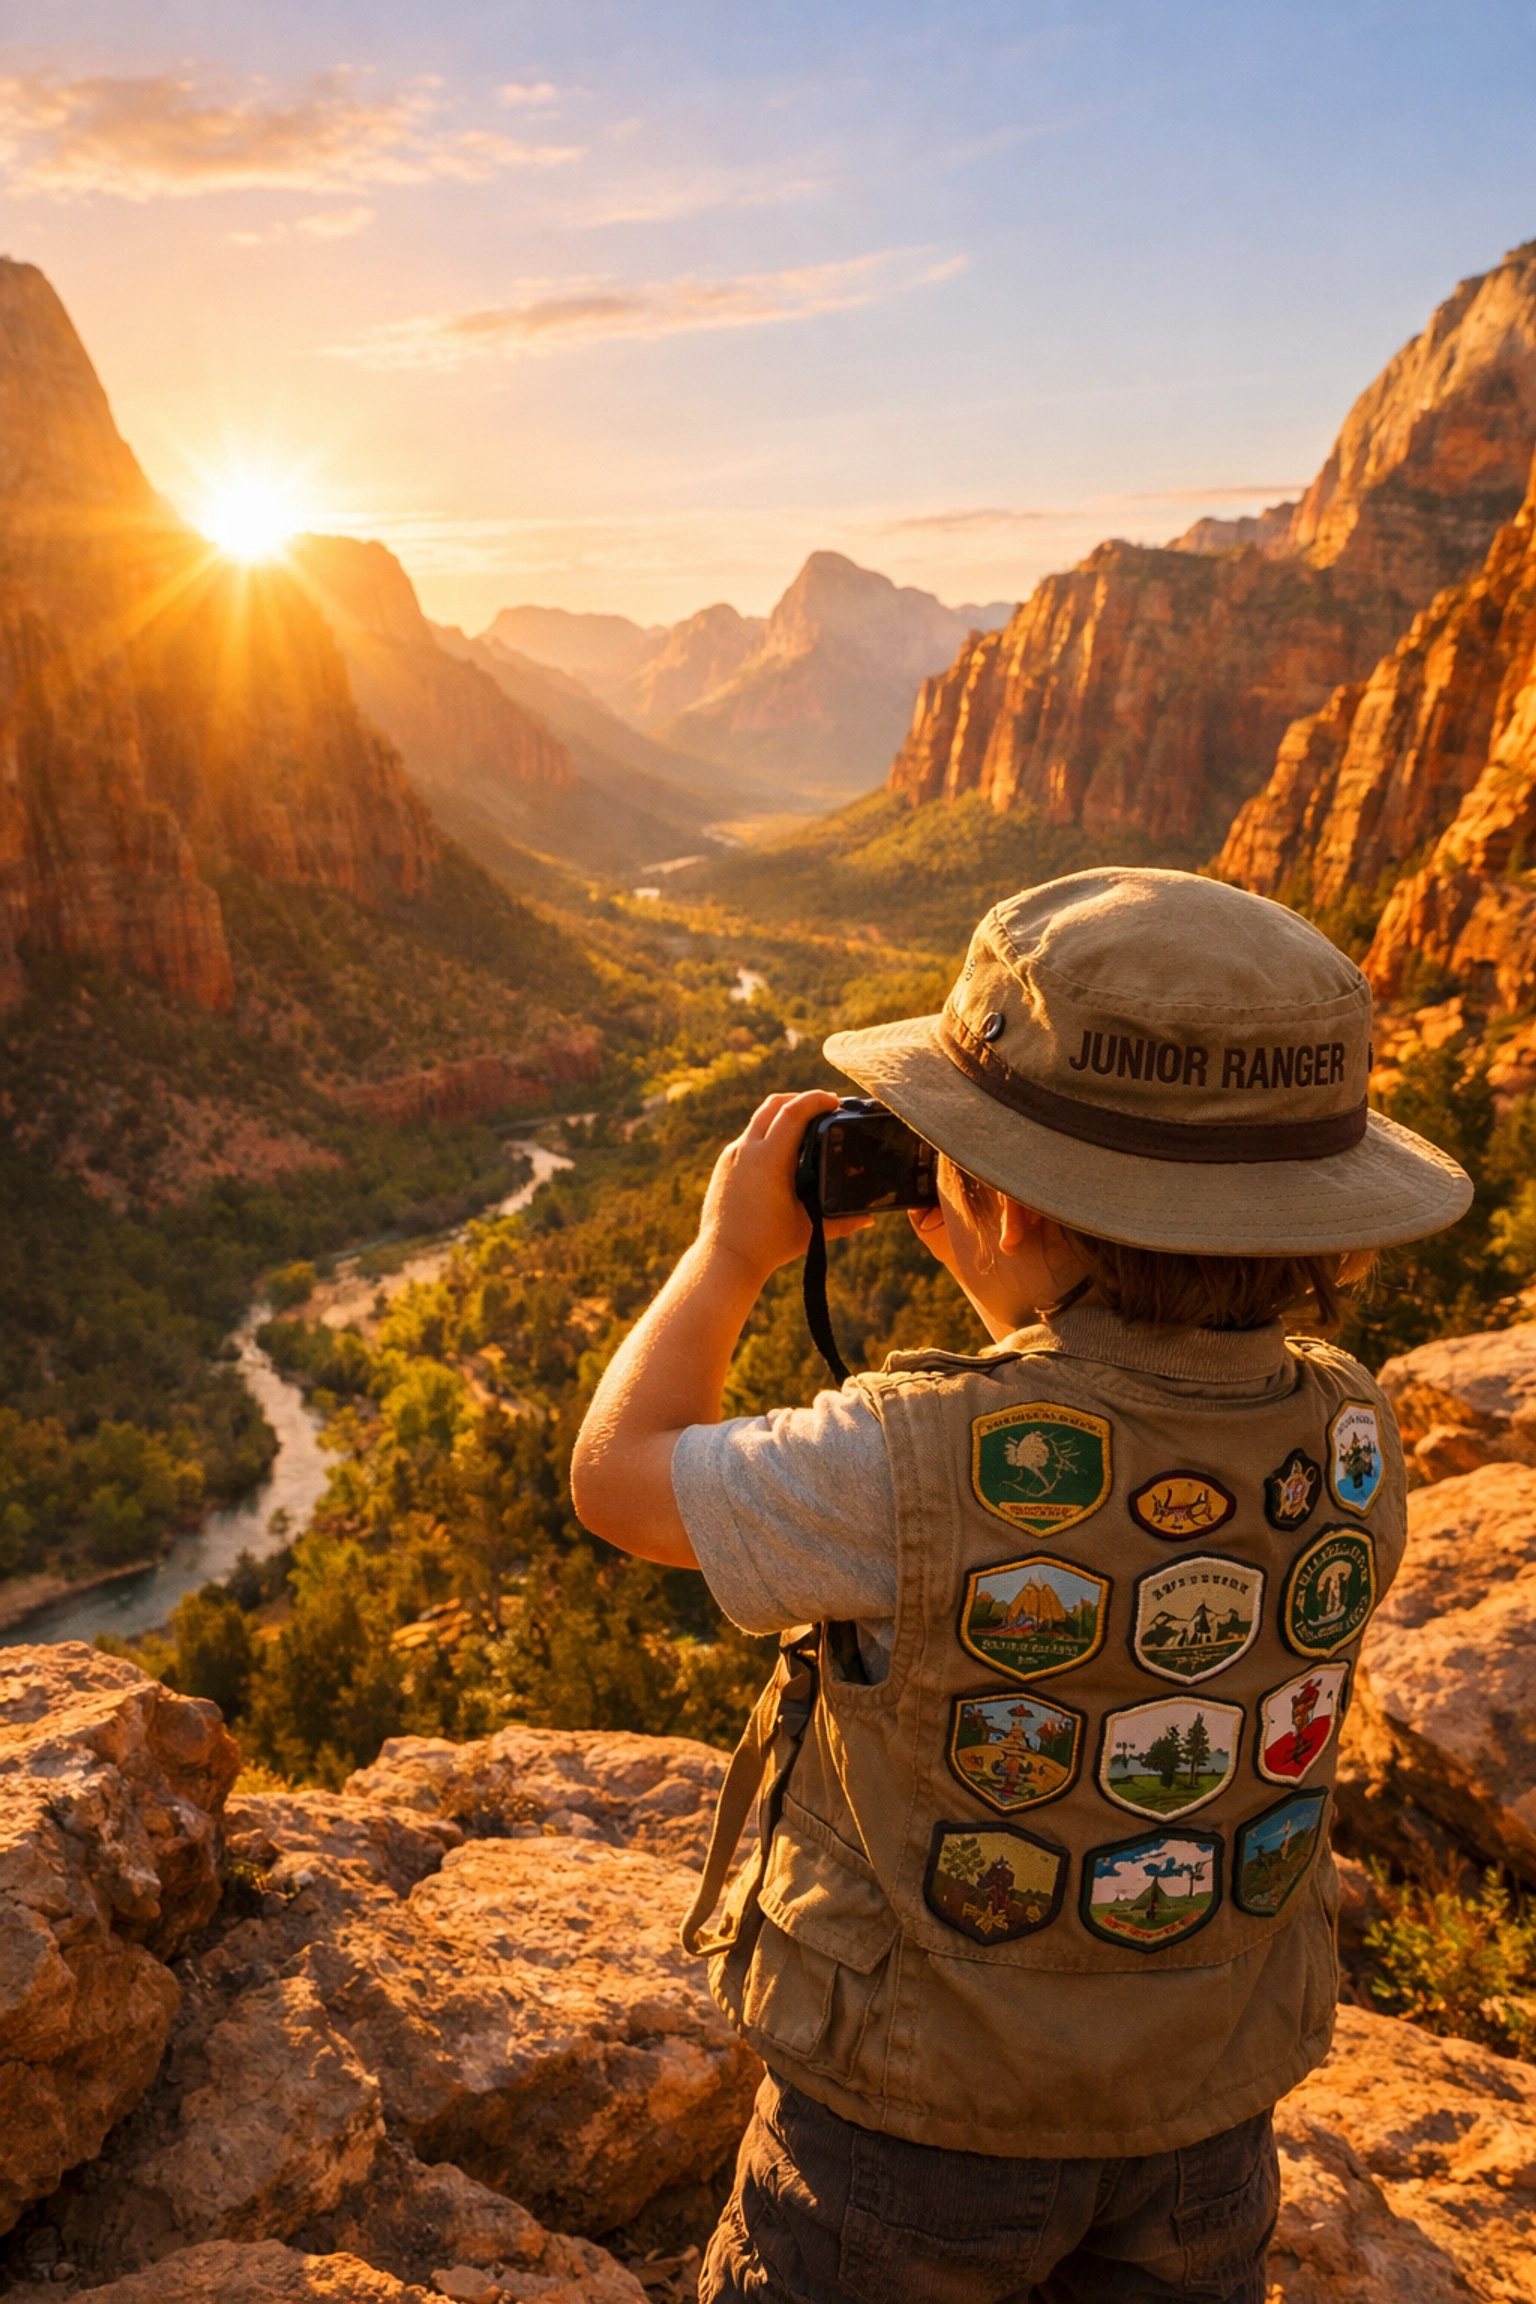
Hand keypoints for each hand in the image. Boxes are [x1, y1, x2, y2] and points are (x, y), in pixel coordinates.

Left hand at [699, 1089, 872, 1283]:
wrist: (724, 1259)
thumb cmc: (767, 1245)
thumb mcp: (809, 1230)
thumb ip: (843, 1222)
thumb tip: (870, 1218)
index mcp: (769, 1159)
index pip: (793, 1112)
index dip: (816, 1100)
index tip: (835, 1101)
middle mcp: (746, 1151)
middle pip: (775, 1105)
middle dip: (801, 1099)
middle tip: (825, 1107)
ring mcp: (732, 1156)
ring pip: (760, 1119)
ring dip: (784, 1114)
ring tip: (807, 1126)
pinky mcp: (725, 1165)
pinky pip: (749, 1137)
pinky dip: (769, 1133)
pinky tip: (784, 1150)